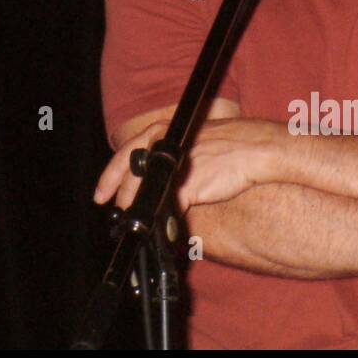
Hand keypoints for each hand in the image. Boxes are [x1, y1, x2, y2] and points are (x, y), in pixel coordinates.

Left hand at [93, 117, 274, 211]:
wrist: (256, 148)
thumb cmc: (231, 145)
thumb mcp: (191, 144)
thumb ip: (169, 158)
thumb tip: (152, 183)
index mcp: (162, 132)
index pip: (125, 153)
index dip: (109, 176)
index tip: (101, 194)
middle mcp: (163, 146)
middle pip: (130, 175)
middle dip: (122, 197)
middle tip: (119, 211)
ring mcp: (174, 167)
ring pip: (143, 192)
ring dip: (139, 209)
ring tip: (140, 220)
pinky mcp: (187, 187)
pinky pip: (168, 208)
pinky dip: (165, 219)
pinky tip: (166, 225)